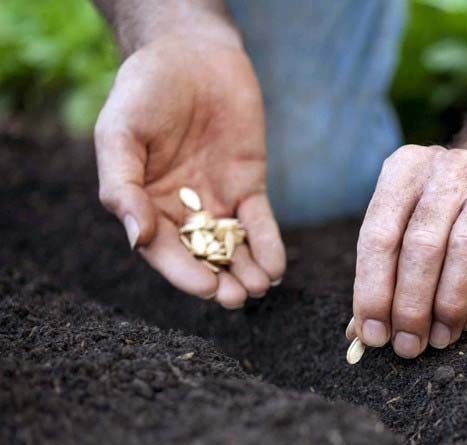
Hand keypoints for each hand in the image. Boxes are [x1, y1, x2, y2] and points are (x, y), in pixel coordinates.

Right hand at [95, 29, 284, 308]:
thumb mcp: (119, 134)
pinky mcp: (248, 187)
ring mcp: (216, 201)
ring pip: (232, 247)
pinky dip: (268, 246)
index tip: (207, 288)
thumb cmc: (143, 92)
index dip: (184, 273)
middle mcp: (180, 211)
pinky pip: (259, 224)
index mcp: (144, 205)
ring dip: (247, 271)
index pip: (163, 250)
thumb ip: (123, 186)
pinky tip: (277, 266)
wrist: (191, 55)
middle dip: (220, 280)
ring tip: (261, 287)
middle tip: (238, 298)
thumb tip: (136, 238)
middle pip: (200, 257)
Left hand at [350, 145, 466, 357]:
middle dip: (412, 305)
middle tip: (408, 346)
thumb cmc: (445, 217)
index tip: (373, 335)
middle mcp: (448, 170)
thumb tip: (362, 334)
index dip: (373, 290)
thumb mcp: (406, 228)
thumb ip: (382, 275)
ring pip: (466, 249)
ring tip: (440, 338)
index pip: (378, 235)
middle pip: (422, 244)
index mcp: (405, 170)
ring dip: (449, 304)